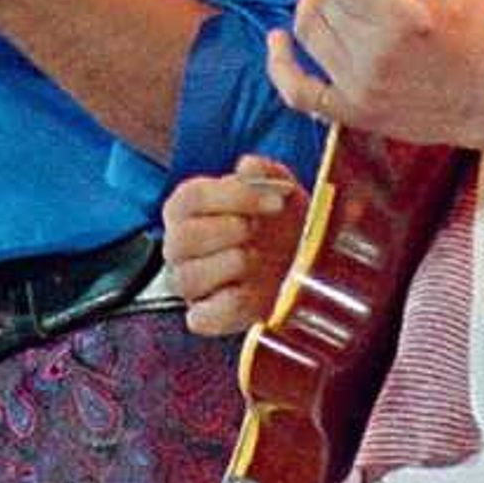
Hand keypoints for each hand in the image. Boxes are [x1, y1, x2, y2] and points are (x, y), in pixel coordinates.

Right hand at [162, 155, 305, 335]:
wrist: (303, 261)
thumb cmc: (281, 223)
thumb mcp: (281, 190)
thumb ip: (266, 171)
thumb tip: (248, 165)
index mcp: (189, 208)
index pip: (192, 198)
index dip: (236, 197)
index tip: (277, 201)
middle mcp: (180, 246)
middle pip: (181, 238)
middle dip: (229, 231)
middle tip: (259, 229)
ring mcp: (190, 283)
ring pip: (187, 278)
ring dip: (231, 264)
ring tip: (257, 257)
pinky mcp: (206, 315)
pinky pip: (202, 318)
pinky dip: (230, 305)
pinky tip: (254, 289)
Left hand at [267, 0, 483, 147]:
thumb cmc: (481, 38)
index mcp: (401, 19)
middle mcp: (376, 55)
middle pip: (320, 4)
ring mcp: (362, 88)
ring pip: (307, 35)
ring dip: (314, 15)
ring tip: (334, 10)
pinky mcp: (355, 113)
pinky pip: (297, 91)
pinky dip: (280, 66)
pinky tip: (278, 43)